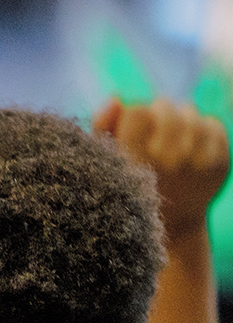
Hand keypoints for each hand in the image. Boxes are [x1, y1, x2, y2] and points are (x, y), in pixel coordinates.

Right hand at [94, 96, 231, 233]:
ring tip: (170, 138)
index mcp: (133, 161)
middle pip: (165, 108)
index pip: (138, 111)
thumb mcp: (103, 160)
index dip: (133, 115)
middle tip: (152, 129)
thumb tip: (117, 98)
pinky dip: (201, 128)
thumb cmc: (128, 185)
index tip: (131, 128)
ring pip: (190, 112)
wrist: (170, 223)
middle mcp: (168, 162)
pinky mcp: (220, 164)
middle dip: (156, 113)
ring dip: (179, 119)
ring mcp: (198, 163)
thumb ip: (101, 126)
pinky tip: (189, 145)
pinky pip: (212, 124)